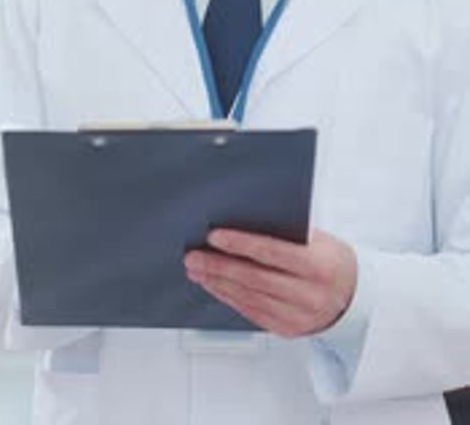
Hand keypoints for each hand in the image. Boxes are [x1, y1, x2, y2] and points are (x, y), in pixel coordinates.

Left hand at [184, 228, 356, 336]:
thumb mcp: (319, 239)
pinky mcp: (287, 330)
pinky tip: (215, 285)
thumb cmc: (332, 259)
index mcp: (319, 266)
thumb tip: (244, 218)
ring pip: (249, 298)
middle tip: (194, 256)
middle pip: (254, 279)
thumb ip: (287, 232)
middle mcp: (309, 295)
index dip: (240, 244)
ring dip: (218, 283)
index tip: (214, 236)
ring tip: (197, 269)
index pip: (272, 253)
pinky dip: (229, 297)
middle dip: (219, 266)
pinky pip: (251, 312)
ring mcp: (298, 317)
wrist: (355, 295)